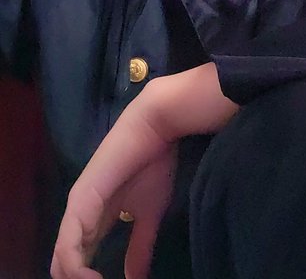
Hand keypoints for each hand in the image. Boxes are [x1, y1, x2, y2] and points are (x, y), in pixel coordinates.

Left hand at [51, 99, 176, 278]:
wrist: (155, 129)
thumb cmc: (152, 164)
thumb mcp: (150, 214)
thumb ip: (140, 246)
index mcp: (94, 219)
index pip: (80, 259)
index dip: (88, 278)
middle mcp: (80, 215)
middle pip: (65, 263)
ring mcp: (77, 207)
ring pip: (62, 258)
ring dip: (76, 278)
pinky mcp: (80, 200)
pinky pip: (69, 243)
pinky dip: (75, 267)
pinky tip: (90, 278)